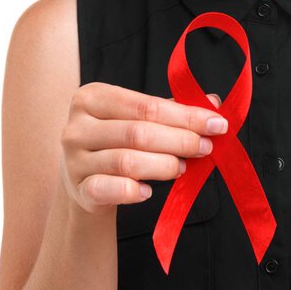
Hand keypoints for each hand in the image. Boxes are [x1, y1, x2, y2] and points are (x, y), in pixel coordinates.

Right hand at [59, 82, 225, 214]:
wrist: (83, 178)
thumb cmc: (114, 143)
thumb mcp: (134, 119)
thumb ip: (169, 110)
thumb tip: (213, 103)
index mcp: (91, 98)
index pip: (144, 106)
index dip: (184, 116)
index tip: (216, 125)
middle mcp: (77, 127)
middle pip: (137, 133)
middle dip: (179, 141)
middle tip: (204, 149)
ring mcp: (74, 160)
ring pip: (127, 162)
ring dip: (163, 165)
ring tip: (181, 168)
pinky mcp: (78, 188)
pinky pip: (109, 189)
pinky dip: (132, 191)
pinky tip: (147, 191)